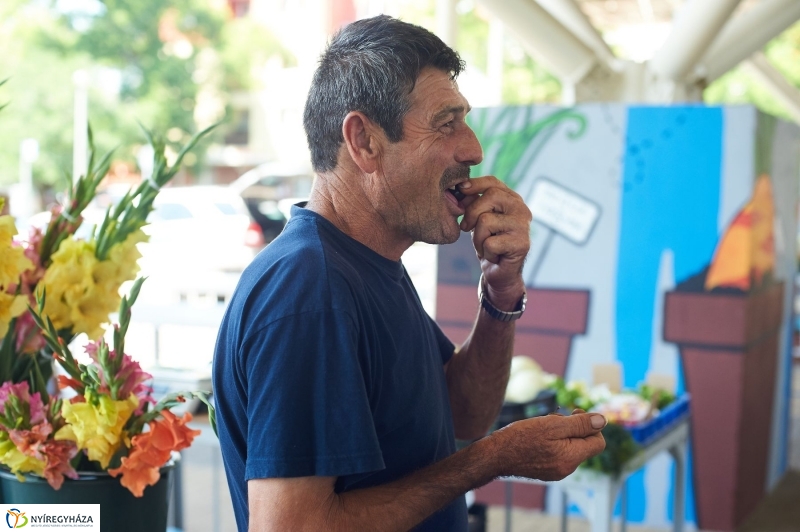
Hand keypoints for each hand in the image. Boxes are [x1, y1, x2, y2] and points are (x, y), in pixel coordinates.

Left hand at [458, 177, 531, 308]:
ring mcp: (523, 226)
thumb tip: (461, 188)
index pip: (493, 182)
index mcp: (512, 200)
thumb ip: (472, 203)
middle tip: (466, 228)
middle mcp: (521, 209)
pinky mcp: (521, 244)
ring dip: (477, 238)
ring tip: (485, 245)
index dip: (475, 184)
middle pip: (490, 197)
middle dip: (471, 213)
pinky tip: (494, 255)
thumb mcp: (477, 219)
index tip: (460, 190)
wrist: (499, 272)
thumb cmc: (488, 242)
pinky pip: (489, 243)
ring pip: (486, 221)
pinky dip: (486, 252)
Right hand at [489, 411, 605, 480]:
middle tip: (557, 417)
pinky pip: (560, 454)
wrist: (496, 455)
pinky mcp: (547, 471)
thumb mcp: (552, 425)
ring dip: (563, 434)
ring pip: (571, 448)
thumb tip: (602, 420)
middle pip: (584, 444)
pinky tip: (537, 437)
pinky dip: (554, 443)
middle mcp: (567, 468)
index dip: (591, 426)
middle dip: (575, 428)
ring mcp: (557, 471)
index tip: (575, 414)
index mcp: (571, 458)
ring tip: (543, 427)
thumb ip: (580, 424)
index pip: (598, 442)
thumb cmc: (521, 437)